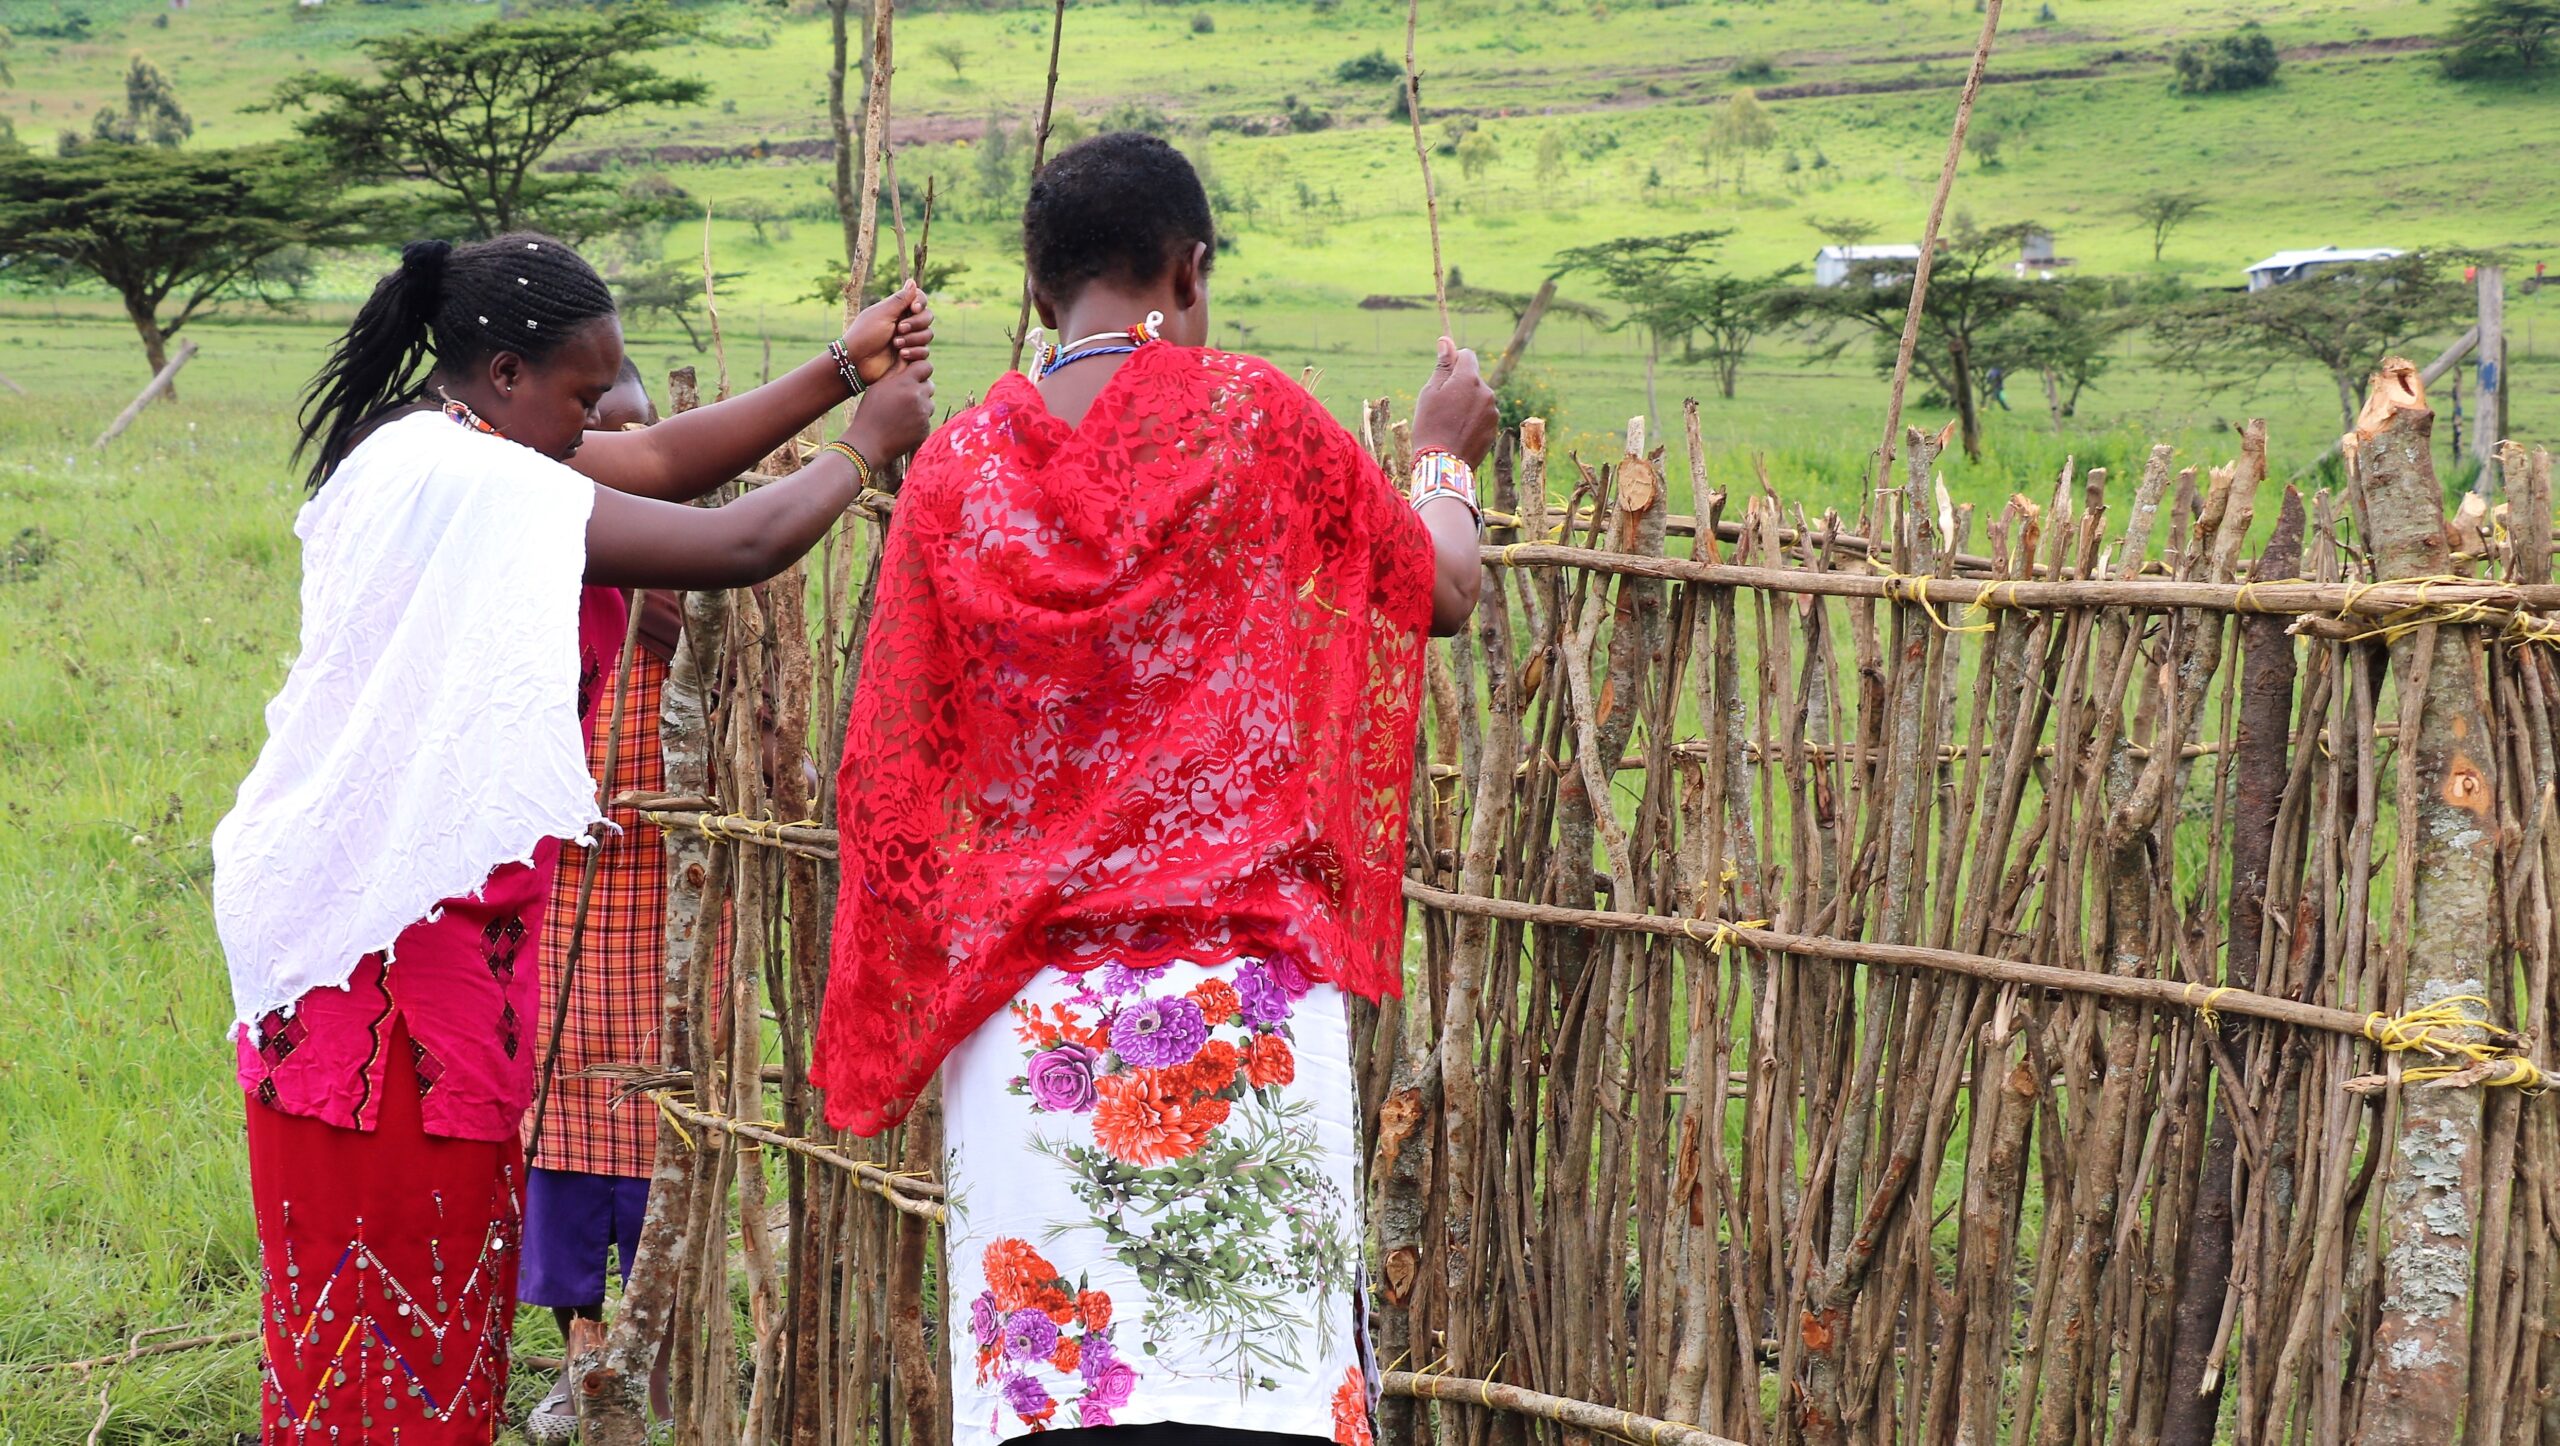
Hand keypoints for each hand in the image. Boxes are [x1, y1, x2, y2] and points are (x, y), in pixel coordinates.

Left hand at [840, 282, 934, 384]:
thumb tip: (912, 281)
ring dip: (913, 339)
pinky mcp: (912, 356)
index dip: (920, 302)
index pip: (919, 299)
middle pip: (927, 317)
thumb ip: (900, 299)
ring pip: (928, 334)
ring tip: (895, 344)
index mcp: (898, 309)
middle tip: (899, 329)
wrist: (858, 362)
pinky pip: (925, 351)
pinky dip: (915, 352)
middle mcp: (906, 322)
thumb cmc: (866, 335)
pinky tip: (901, 355)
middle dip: (916, 323)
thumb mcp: (882, 314)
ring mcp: (909, 339)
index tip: (913, 308)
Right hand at [842, 358, 935, 464]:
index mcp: (905, 383)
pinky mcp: (925, 429)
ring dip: (920, 406)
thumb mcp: (878, 387)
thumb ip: (895, 374)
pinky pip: (926, 420)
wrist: (869, 442)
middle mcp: (917, 396)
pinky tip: (903, 426)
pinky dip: (918, 422)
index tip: (914, 376)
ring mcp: (923, 414)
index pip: (926, 366)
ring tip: (902, 414)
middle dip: (920, 390)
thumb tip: (906, 361)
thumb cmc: (870, 412)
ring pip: (929, 404)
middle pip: (929, 386)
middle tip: (905, 398)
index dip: (921, 371)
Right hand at [1411, 336, 1498, 467]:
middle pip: (1474, 377)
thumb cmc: (1430, 425)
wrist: (1443, 464)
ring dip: (1468, 402)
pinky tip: (1459, 432)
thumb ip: (1442, 365)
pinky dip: (1473, 419)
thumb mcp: (1430, 392)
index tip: (1443, 373)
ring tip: (1450, 422)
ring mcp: (1492, 411)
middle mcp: (1486, 391)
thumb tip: (1446, 340)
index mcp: (1469, 378)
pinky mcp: (1494, 428)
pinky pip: (1483, 415)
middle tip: (1441, 404)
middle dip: (1460, 384)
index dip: (1454, 361)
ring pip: (1479, 397)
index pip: (1467, 355)